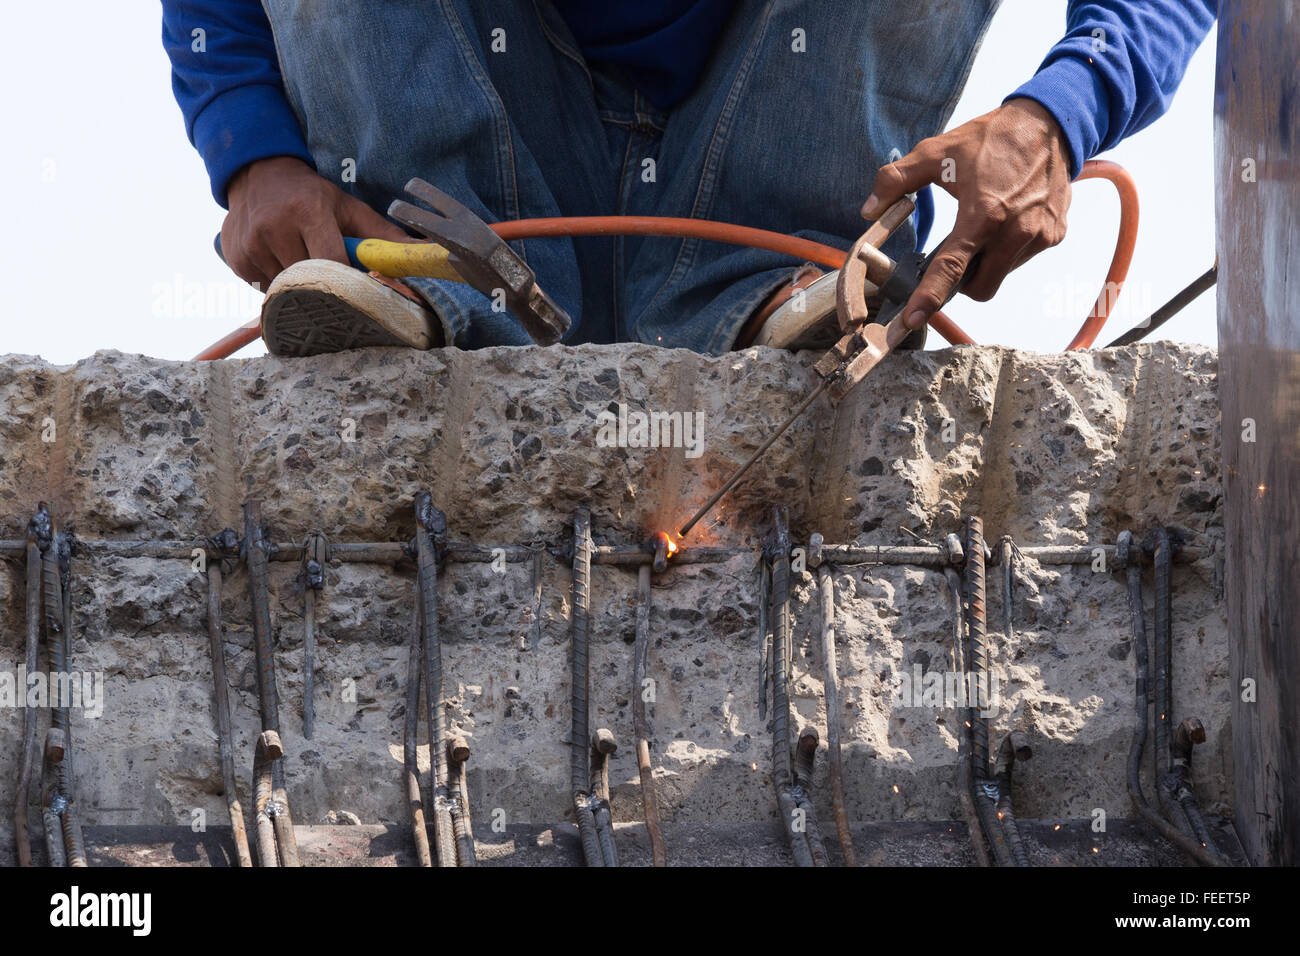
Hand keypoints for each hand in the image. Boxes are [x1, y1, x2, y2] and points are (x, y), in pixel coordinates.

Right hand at [221, 156, 412, 287]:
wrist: (257, 174)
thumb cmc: (312, 195)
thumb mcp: (349, 208)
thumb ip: (383, 236)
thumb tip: (421, 253)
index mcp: (308, 213)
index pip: (332, 264)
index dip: (346, 280)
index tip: (355, 285)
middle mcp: (274, 228)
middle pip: (309, 281)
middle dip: (323, 284)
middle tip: (330, 276)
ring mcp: (251, 244)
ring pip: (286, 289)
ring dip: (299, 285)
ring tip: (300, 260)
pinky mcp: (235, 258)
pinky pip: (263, 287)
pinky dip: (276, 283)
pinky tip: (279, 260)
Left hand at [861, 98, 1072, 329]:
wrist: (1049, 123)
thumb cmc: (990, 138)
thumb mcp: (936, 151)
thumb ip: (896, 180)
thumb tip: (868, 210)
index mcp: (983, 214)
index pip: (951, 268)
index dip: (929, 297)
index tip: (913, 320)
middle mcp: (1015, 231)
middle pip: (979, 288)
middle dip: (960, 284)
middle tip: (952, 257)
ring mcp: (1039, 235)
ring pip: (1001, 275)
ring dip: (985, 265)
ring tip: (983, 227)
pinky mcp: (1055, 234)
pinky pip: (1022, 259)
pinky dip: (1007, 251)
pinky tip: (1007, 220)